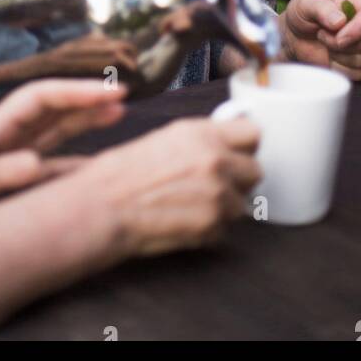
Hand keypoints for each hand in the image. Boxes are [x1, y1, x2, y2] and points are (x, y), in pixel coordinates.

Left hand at [0, 79, 127, 230]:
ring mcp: (8, 153)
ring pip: (54, 130)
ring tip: (118, 113)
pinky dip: (74, 160)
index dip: (77, 91)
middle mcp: (5, 134)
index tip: (110, 93)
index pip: (42, 97)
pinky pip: (50, 161)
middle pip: (52, 107)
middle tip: (124, 95)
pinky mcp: (10, 175)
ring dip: (84, 119)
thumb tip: (37, 164)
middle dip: (86, 99)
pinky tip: (95, 165)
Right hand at [85, 116, 262, 260]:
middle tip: (214, 181)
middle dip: (239, 178)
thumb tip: (226, 143)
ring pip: (242, 203)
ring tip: (192, 203)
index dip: (245, 144)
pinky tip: (184, 218)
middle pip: (256, 170)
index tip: (238, 150)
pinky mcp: (213, 227)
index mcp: (202, 133)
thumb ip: (203, 139)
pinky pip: (225, 228)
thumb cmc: (125, 171)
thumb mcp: (166, 138)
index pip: (253, 133)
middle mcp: (215, 161)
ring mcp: (217, 196)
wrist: (105, 205)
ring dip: (224, 205)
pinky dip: (210, 227)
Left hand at [282, 0, 360, 79]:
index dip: (357, 30)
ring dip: (338, 56)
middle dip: (339, 44)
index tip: (338, 38)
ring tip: (326, 42)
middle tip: (321, 34)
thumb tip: (340, 22)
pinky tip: (331, 56)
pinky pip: (360, 73)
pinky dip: (340, 68)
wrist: (298, 33)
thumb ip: (322, 9)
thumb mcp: (306, 3)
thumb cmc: (304, 11)